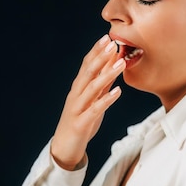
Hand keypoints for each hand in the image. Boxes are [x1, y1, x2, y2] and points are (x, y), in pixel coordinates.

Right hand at [50, 34, 125, 169]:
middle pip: (88, 72)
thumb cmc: (80, 122)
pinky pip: (95, 109)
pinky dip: (107, 100)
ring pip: (92, 88)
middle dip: (100, 57)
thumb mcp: (92, 101)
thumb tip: (112, 65)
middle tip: (112, 42)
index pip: (86, 65)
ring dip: (107, 74)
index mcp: (78, 89)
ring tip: (121, 63)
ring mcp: (77, 108)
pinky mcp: (82, 123)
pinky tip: (118, 92)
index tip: (107, 37)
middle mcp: (76, 95)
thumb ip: (101, 84)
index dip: (96, 51)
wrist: (64, 148)